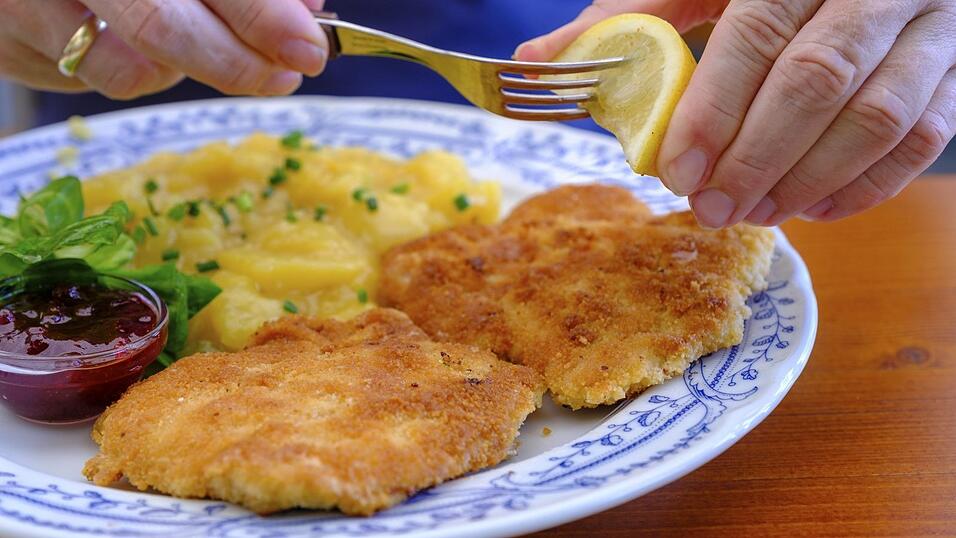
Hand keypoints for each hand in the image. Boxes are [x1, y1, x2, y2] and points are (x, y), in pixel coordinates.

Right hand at [0, 0, 327, 98]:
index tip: (309, 47)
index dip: (264, 14)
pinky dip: (131, 71)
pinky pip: (88, 80)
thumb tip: (306, 9)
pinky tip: (130, 42)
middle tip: (282, 77)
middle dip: (237, 63)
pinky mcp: (5, 40)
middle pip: (163, 26)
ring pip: (127, 70)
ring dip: (181, 70)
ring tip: (201, 46)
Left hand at [517, 0, 955, 226]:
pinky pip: (927, 135)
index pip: (755, 36)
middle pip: (819, 82)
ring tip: (755, 214)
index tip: (677, 173)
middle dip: (756, 159)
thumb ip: (626, 18)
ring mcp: (930, 24)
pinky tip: (814, 210)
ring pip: (881, 115)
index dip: (714, 113)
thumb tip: (536, 62)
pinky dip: (870, 185)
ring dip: (810, 181)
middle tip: (711, 210)